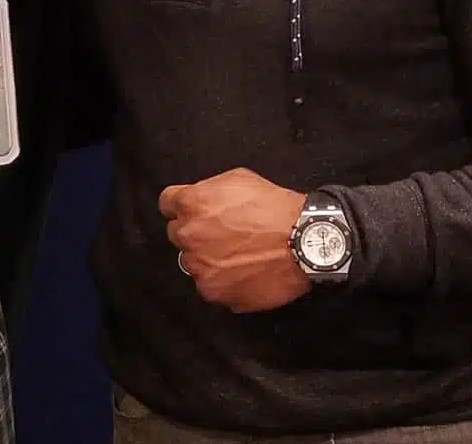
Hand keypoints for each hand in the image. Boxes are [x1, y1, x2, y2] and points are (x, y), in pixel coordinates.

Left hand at [158, 167, 310, 312]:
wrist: (305, 242)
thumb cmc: (275, 207)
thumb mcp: (238, 180)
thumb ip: (208, 189)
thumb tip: (198, 200)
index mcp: (191, 204)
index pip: (166, 204)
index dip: (182, 207)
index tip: (194, 212)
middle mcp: (189, 235)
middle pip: (177, 234)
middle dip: (195, 233)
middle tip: (222, 234)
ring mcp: (200, 267)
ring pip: (192, 262)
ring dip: (206, 259)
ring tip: (236, 256)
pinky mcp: (215, 292)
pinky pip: (209, 286)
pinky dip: (222, 281)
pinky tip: (243, 272)